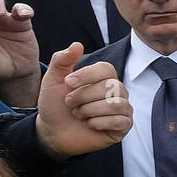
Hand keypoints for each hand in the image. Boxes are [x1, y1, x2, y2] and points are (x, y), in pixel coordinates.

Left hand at [34, 43, 132, 157]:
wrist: (53, 131)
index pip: (106, 69)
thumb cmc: (56, 104)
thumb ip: (62, 60)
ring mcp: (122, 109)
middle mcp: (117, 91)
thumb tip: (78, 45)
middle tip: (70, 104)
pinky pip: (119, 121)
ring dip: (90, 110)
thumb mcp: (53, 79)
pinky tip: (89, 124)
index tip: (68, 82)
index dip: (87, 75)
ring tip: (79, 114)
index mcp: (103, 77)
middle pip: (110, 87)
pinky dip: (99, 123)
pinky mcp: (123, 127)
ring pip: (115, 104)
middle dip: (84, 96)